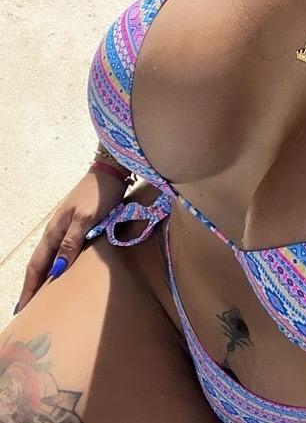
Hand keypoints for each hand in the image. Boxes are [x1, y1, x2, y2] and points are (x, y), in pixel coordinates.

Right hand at [14, 169, 127, 313]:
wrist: (111, 170)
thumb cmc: (99, 194)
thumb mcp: (86, 219)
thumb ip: (71, 243)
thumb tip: (57, 270)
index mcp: (55, 231)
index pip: (37, 265)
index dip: (29, 287)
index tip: (22, 309)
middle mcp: (56, 230)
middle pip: (40, 263)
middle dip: (33, 286)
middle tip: (29, 309)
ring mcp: (66, 226)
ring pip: (51, 257)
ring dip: (45, 276)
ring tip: (44, 296)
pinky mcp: (78, 224)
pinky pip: (63, 250)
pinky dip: (59, 264)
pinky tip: (64, 271)